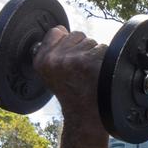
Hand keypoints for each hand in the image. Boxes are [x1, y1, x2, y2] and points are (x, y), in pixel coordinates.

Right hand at [33, 25, 108, 143]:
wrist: (85, 117)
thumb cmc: (72, 95)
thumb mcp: (51, 74)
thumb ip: (54, 51)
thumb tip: (62, 30)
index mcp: (41, 60)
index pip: (57, 31)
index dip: (68, 42)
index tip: (70, 59)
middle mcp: (54, 59)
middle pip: (77, 34)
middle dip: (83, 49)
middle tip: (82, 71)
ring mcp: (72, 60)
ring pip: (92, 42)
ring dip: (95, 55)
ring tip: (90, 75)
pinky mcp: (89, 62)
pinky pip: (104, 49)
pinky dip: (106, 60)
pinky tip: (99, 75)